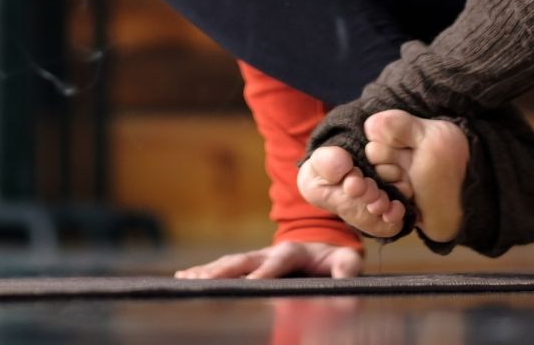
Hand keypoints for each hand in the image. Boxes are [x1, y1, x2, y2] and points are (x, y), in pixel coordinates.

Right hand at [174, 240, 362, 279]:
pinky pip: (226, 268)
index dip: (264, 272)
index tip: (250, 283)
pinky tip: (186, 277)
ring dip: (209, 270)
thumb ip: (345, 271)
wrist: (326, 247)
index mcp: (294, 250)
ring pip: (230, 262)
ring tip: (186, 277)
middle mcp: (270, 251)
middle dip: (225, 270)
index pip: (277, 261)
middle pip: (244, 259)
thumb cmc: (336, 257)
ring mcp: (258, 257)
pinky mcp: (250, 265)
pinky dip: (206, 271)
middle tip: (205, 280)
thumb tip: (345, 287)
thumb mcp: (347, 261)